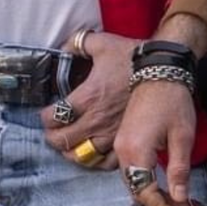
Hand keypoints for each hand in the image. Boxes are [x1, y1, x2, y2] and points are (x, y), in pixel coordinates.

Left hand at [40, 31, 137, 168]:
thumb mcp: (101, 42)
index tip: (46, 114)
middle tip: (53, 131)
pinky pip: (106, 163)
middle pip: (64, 141)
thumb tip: (62, 48)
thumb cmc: (131, 56)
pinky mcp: (126, 139)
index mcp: (88, 96)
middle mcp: (97, 119)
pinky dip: (95, 161)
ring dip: (71, 152)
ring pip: (82, 156)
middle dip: (53, 137)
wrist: (161, 68)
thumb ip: (77, 43)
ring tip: (69, 144)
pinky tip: (92, 153)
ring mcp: (112, 133)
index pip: (55, 117)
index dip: (45, 117)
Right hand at [114, 79, 196, 205]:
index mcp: (136, 151)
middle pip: (135, 189)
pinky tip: (155, 182)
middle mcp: (122, 150)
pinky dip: (141, 179)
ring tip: (170, 200)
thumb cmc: (172, 99)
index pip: (146, 192)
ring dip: (148, 192)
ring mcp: (120, 143)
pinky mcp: (123, 138)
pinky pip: (128, 168)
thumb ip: (178, 170)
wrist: (159, 71)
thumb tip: (178, 198)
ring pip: (131, 179)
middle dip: (156, 204)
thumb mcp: (182, 136)